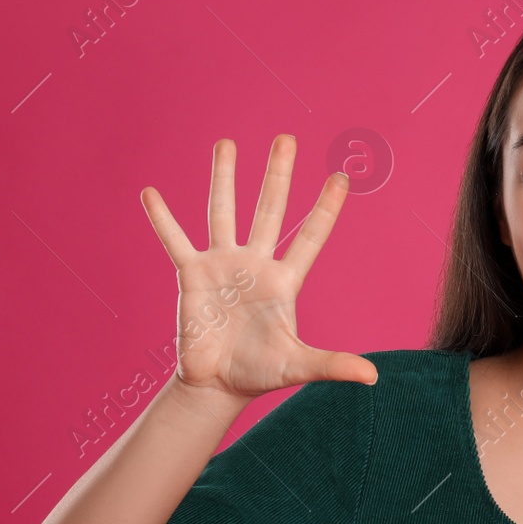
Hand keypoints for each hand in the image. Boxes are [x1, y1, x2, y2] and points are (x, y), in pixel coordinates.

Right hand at [140, 134, 377, 400]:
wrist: (216, 384)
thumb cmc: (259, 372)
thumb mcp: (298, 365)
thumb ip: (332, 364)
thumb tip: (372, 377)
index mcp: (284, 281)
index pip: (310, 237)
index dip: (326, 209)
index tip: (341, 177)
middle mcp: (255, 264)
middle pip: (269, 210)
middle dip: (278, 175)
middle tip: (286, 139)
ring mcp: (223, 266)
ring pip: (224, 213)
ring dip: (224, 179)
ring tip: (226, 144)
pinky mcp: (192, 276)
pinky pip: (175, 241)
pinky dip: (163, 219)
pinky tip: (151, 193)